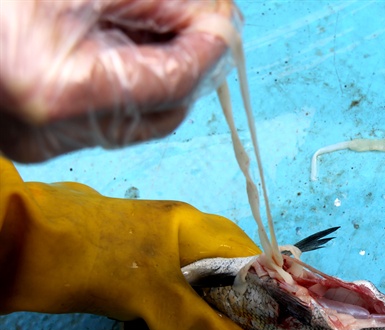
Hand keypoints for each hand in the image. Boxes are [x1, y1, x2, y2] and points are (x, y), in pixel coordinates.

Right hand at [0, 0, 240, 162]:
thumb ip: (148, 3)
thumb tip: (206, 18)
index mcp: (60, 90)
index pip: (171, 81)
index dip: (207, 50)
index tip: (226, 23)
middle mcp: (54, 132)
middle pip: (164, 112)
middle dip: (192, 66)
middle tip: (207, 25)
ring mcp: (46, 143)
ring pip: (141, 121)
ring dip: (167, 76)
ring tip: (172, 31)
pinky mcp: (40, 142)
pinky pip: (112, 121)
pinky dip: (135, 88)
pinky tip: (135, 51)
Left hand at [0, 157, 259, 329]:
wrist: (13, 243)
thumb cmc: (92, 255)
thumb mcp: (154, 295)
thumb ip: (202, 328)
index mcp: (195, 229)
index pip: (248, 262)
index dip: (260, 300)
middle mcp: (179, 243)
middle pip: (216, 294)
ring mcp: (149, 263)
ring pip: (182, 310)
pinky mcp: (123, 282)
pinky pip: (150, 314)